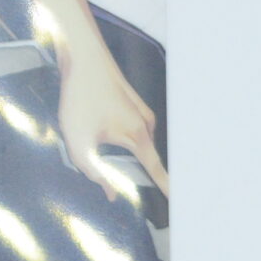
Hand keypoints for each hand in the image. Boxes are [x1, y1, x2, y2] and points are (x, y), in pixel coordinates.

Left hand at [56, 45, 168, 203]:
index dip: (168, 189)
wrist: (83, 56)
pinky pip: (129, 131)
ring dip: (118, 149)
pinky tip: (95, 123)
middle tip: (112, 166)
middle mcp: (146, 124)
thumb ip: (94, 172)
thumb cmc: (81, 95)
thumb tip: (110, 193)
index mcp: (138, 136)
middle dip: (129, 169)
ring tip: (93, 130)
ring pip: (134, 144)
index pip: (157, 172)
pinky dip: (116, 136)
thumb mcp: (79, 141)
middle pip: (144, 160)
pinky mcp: (131, 105)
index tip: (181, 204)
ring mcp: (141, 113)